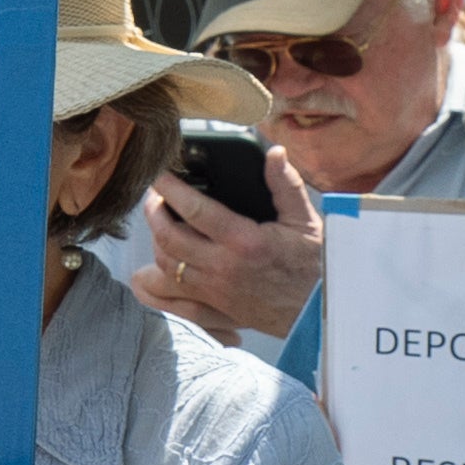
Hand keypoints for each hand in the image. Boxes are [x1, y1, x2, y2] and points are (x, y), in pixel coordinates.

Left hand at [133, 143, 326, 344]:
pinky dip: (153, 291)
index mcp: (245, 241)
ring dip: (154, 243)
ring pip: (166, 267)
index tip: (159, 174)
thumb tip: (274, 152)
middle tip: (154, 197)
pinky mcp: (215, 310)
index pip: (194, 210)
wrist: (320, 312)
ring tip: (157, 223)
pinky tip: (144, 276)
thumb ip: (285, 185)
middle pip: (169, 238)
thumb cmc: (314, 265)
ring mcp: (216, 292)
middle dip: (154, 213)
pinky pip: (172, 303)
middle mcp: (224, 268)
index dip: (170, 189)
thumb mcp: (305, 220)